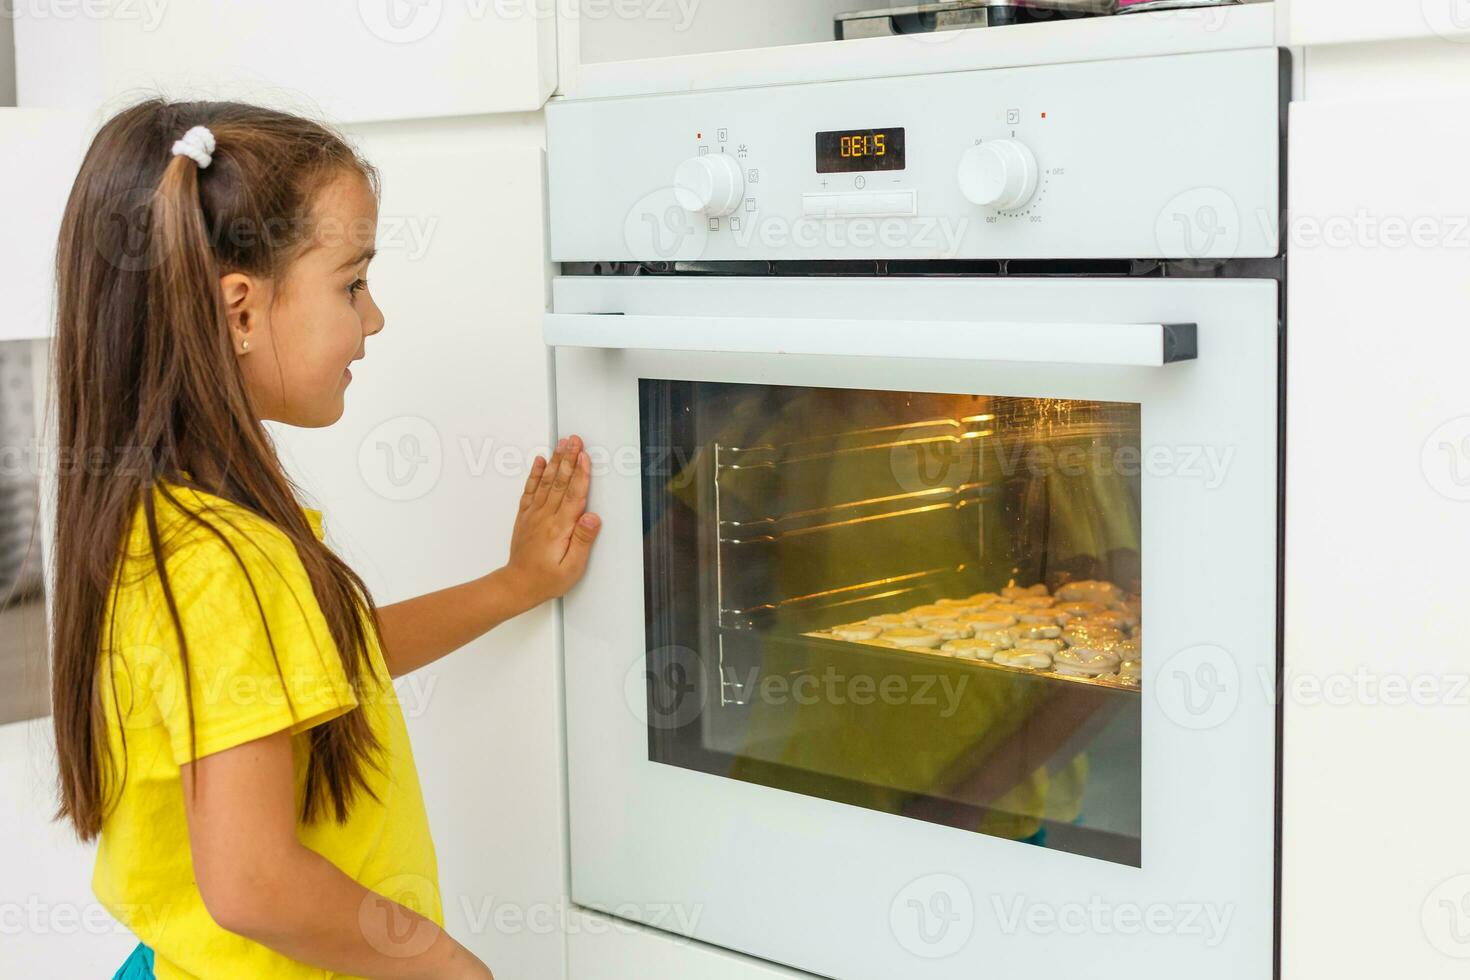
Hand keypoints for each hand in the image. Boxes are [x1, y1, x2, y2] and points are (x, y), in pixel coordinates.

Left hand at [505, 433, 600, 607]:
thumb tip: (593, 517)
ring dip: (555, 460)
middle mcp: (546, 516)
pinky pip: (530, 490)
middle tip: (575, 439)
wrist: (517, 585)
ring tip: (562, 443)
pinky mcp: (526, 516)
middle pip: (560, 482)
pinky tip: (539, 461)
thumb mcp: (573, 567)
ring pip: (547, 481)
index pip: (574, 495)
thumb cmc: (547, 580)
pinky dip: (535, 474)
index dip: (581, 474)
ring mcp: (534, 514)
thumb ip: (583, 540)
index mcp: (560, 528)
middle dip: (569, 458)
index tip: (585, 456)